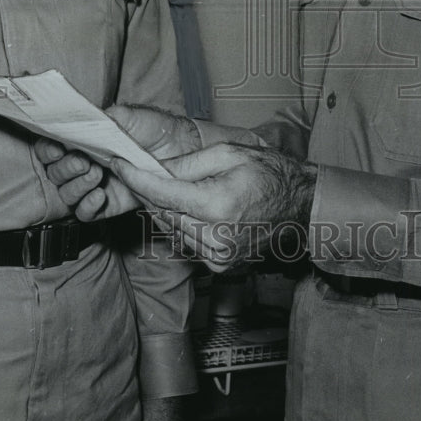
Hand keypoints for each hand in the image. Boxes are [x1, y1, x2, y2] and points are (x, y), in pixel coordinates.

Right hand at [34, 104, 201, 220]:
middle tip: (83, 161)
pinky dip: (87, 206)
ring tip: (96, 174)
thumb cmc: (154, 129)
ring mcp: (94, 186)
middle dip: (64, 168)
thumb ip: (105, 118)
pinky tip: (100, 195)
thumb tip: (83, 120)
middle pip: (54, 173)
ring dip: (76, 186)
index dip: (47, 149)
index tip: (57, 148)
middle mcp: (84, 163)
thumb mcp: (130, 117)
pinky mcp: (108, 205)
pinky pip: (85, 214)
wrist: (181, 150)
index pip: (51, 147)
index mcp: (83, 140)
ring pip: (67, 194)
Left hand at [110, 143, 317, 271]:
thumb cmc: (270, 174)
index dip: (135, 178)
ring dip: (164, 208)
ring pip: (172, 229)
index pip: (161, 193)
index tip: (118, 164)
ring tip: (165, 185)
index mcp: (216, 206)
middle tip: (135, 169)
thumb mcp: (229, 154)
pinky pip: (188, 241)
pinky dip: (182, 224)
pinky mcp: (220, 267)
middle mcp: (214, 237)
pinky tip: (190, 207)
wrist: (302, 207)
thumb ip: (189, 163)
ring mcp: (218, 257)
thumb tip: (156, 169)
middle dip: (147, 190)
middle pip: (162, 213)